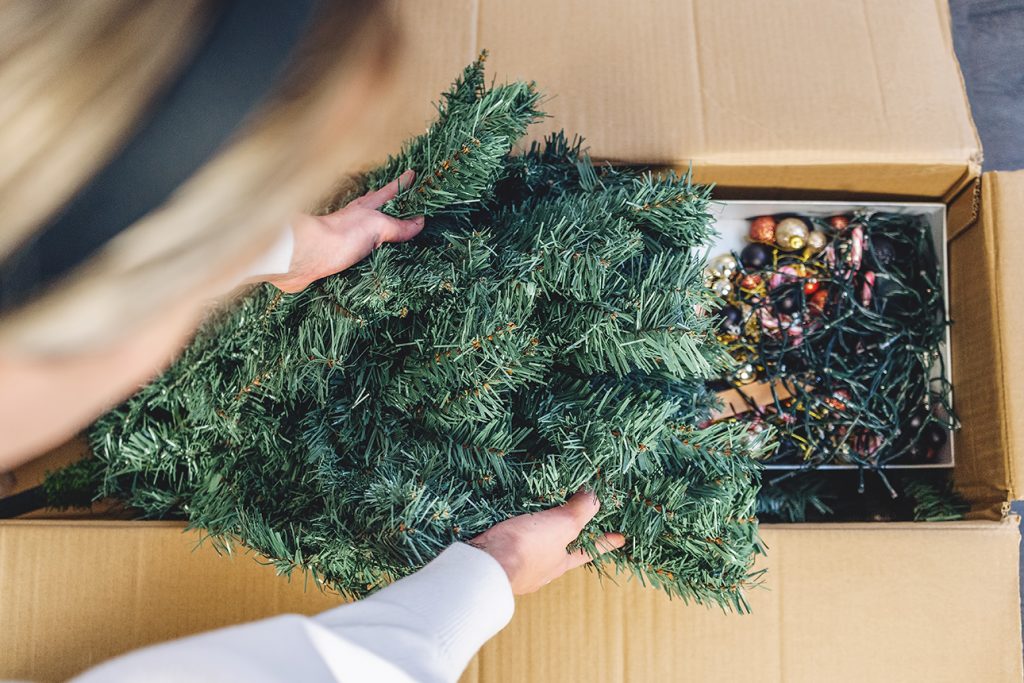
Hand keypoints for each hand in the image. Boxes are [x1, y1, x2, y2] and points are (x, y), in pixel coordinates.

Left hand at [268, 170, 424, 292]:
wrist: (307, 257)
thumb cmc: (342, 235)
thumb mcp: (377, 226)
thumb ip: (398, 226)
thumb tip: (419, 222)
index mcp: (366, 208)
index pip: (388, 192)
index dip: (401, 184)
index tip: (412, 173)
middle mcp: (355, 220)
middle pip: (374, 206)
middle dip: (386, 202)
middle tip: (398, 200)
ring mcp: (345, 237)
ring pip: (366, 228)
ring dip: (378, 228)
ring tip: (388, 229)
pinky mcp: (338, 256)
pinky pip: (358, 251)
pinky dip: (368, 251)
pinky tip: (370, 257)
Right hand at [470, 490, 625, 594]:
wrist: (484, 564)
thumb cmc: (528, 548)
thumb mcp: (561, 526)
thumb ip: (579, 512)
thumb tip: (594, 498)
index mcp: (558, 563)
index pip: (588, 550)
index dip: (604, 542)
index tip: (621, 538)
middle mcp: (539, 569)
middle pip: (558, 550)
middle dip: (564, 537)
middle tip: (571, 521)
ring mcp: (515, 566)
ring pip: (532, 547)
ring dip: (534, 531)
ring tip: (534, 514)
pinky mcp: (494, 557)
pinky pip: (508, 542)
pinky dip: (511, 531)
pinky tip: (505, 520)